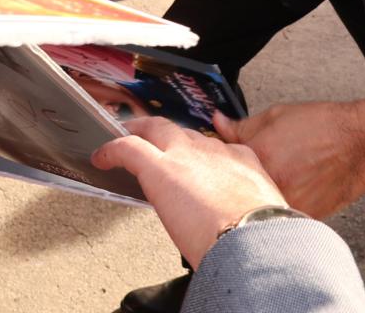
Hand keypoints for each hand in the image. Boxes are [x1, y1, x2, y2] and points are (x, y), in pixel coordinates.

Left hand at [92, 117, 287, 270]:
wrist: (252, 233)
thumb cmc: (260, 231)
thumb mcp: (262, 208)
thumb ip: (246, 206)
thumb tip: (237, 223)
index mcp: (241, 159)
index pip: (215, 148)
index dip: (198, 152)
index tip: (190, 160)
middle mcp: (213, 150)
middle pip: (184, 131)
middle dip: (165, 131)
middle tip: (150, 135)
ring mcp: (185, 155)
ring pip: (157, 130)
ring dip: (141, 133)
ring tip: (125, 136)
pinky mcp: (160, 167)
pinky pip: (129, 149)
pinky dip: (113, 150)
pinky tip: (102, 156)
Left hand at [214, 100, 364, 219]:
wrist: (360, 143)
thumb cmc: (323, 126)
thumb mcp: (277, 116)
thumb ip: (241, 125)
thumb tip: (218, 123)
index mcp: (258, 158)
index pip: (223, 164)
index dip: (224, 160)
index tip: (226, 157)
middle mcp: (270, 185)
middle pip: (240, 188)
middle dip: (240, 180)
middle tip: (259, 167)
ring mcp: (286, 204)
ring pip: (259, 204)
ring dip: (260, 194)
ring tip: (282, 176)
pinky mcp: (301, 218)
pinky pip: (279, 214)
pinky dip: (279, 203)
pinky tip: (294, 187)